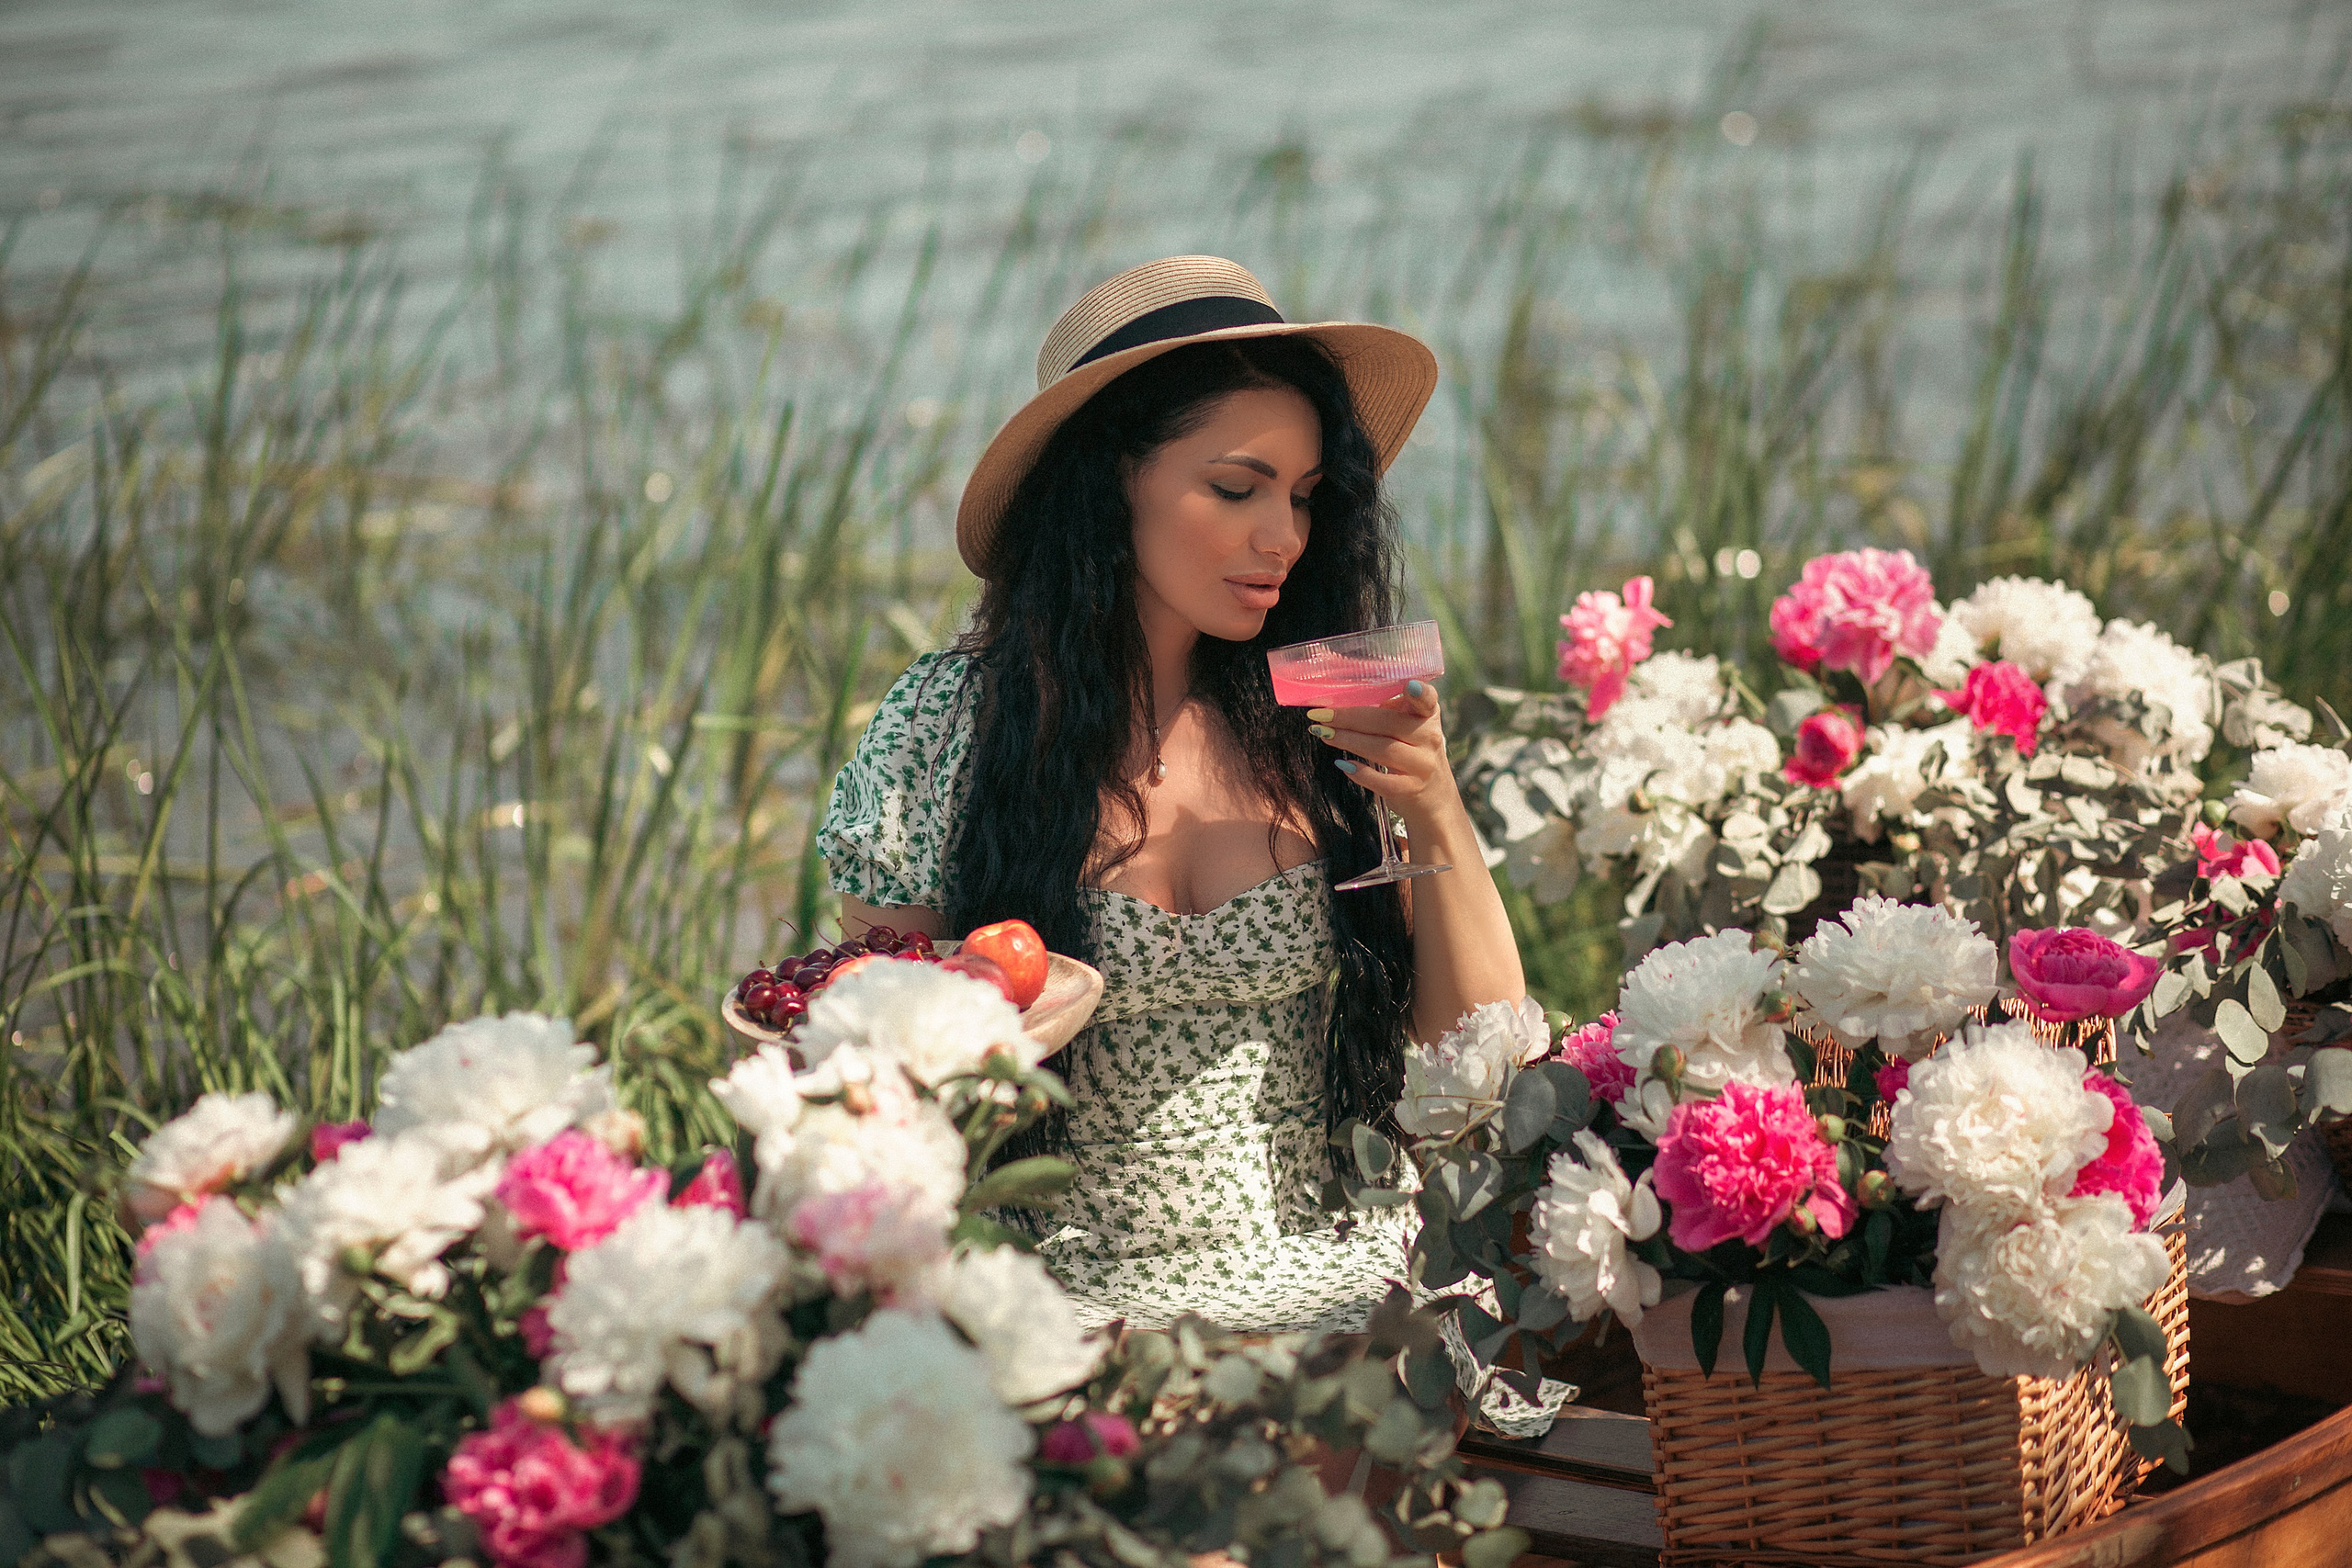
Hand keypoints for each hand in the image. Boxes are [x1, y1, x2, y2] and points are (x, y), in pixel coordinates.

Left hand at [1305, 680, 1459, 828]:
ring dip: (1348, 741)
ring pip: (1383, 749)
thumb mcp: (1410, 728)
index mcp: (1427, 715)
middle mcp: (1429, 738)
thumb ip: (1388, 713)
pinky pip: (1383, 781)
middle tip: (1322, 715)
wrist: (1434, 797)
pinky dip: (1360, 773)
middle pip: (1388, 723)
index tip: (1409, 685)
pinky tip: (1343, 764)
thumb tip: (1343, 702)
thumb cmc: (1412, 753)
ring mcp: (1422, 765)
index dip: (1420, 692)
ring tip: (1324, 734)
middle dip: (1350, 718)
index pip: (1427, 699)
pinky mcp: (1411, 789)